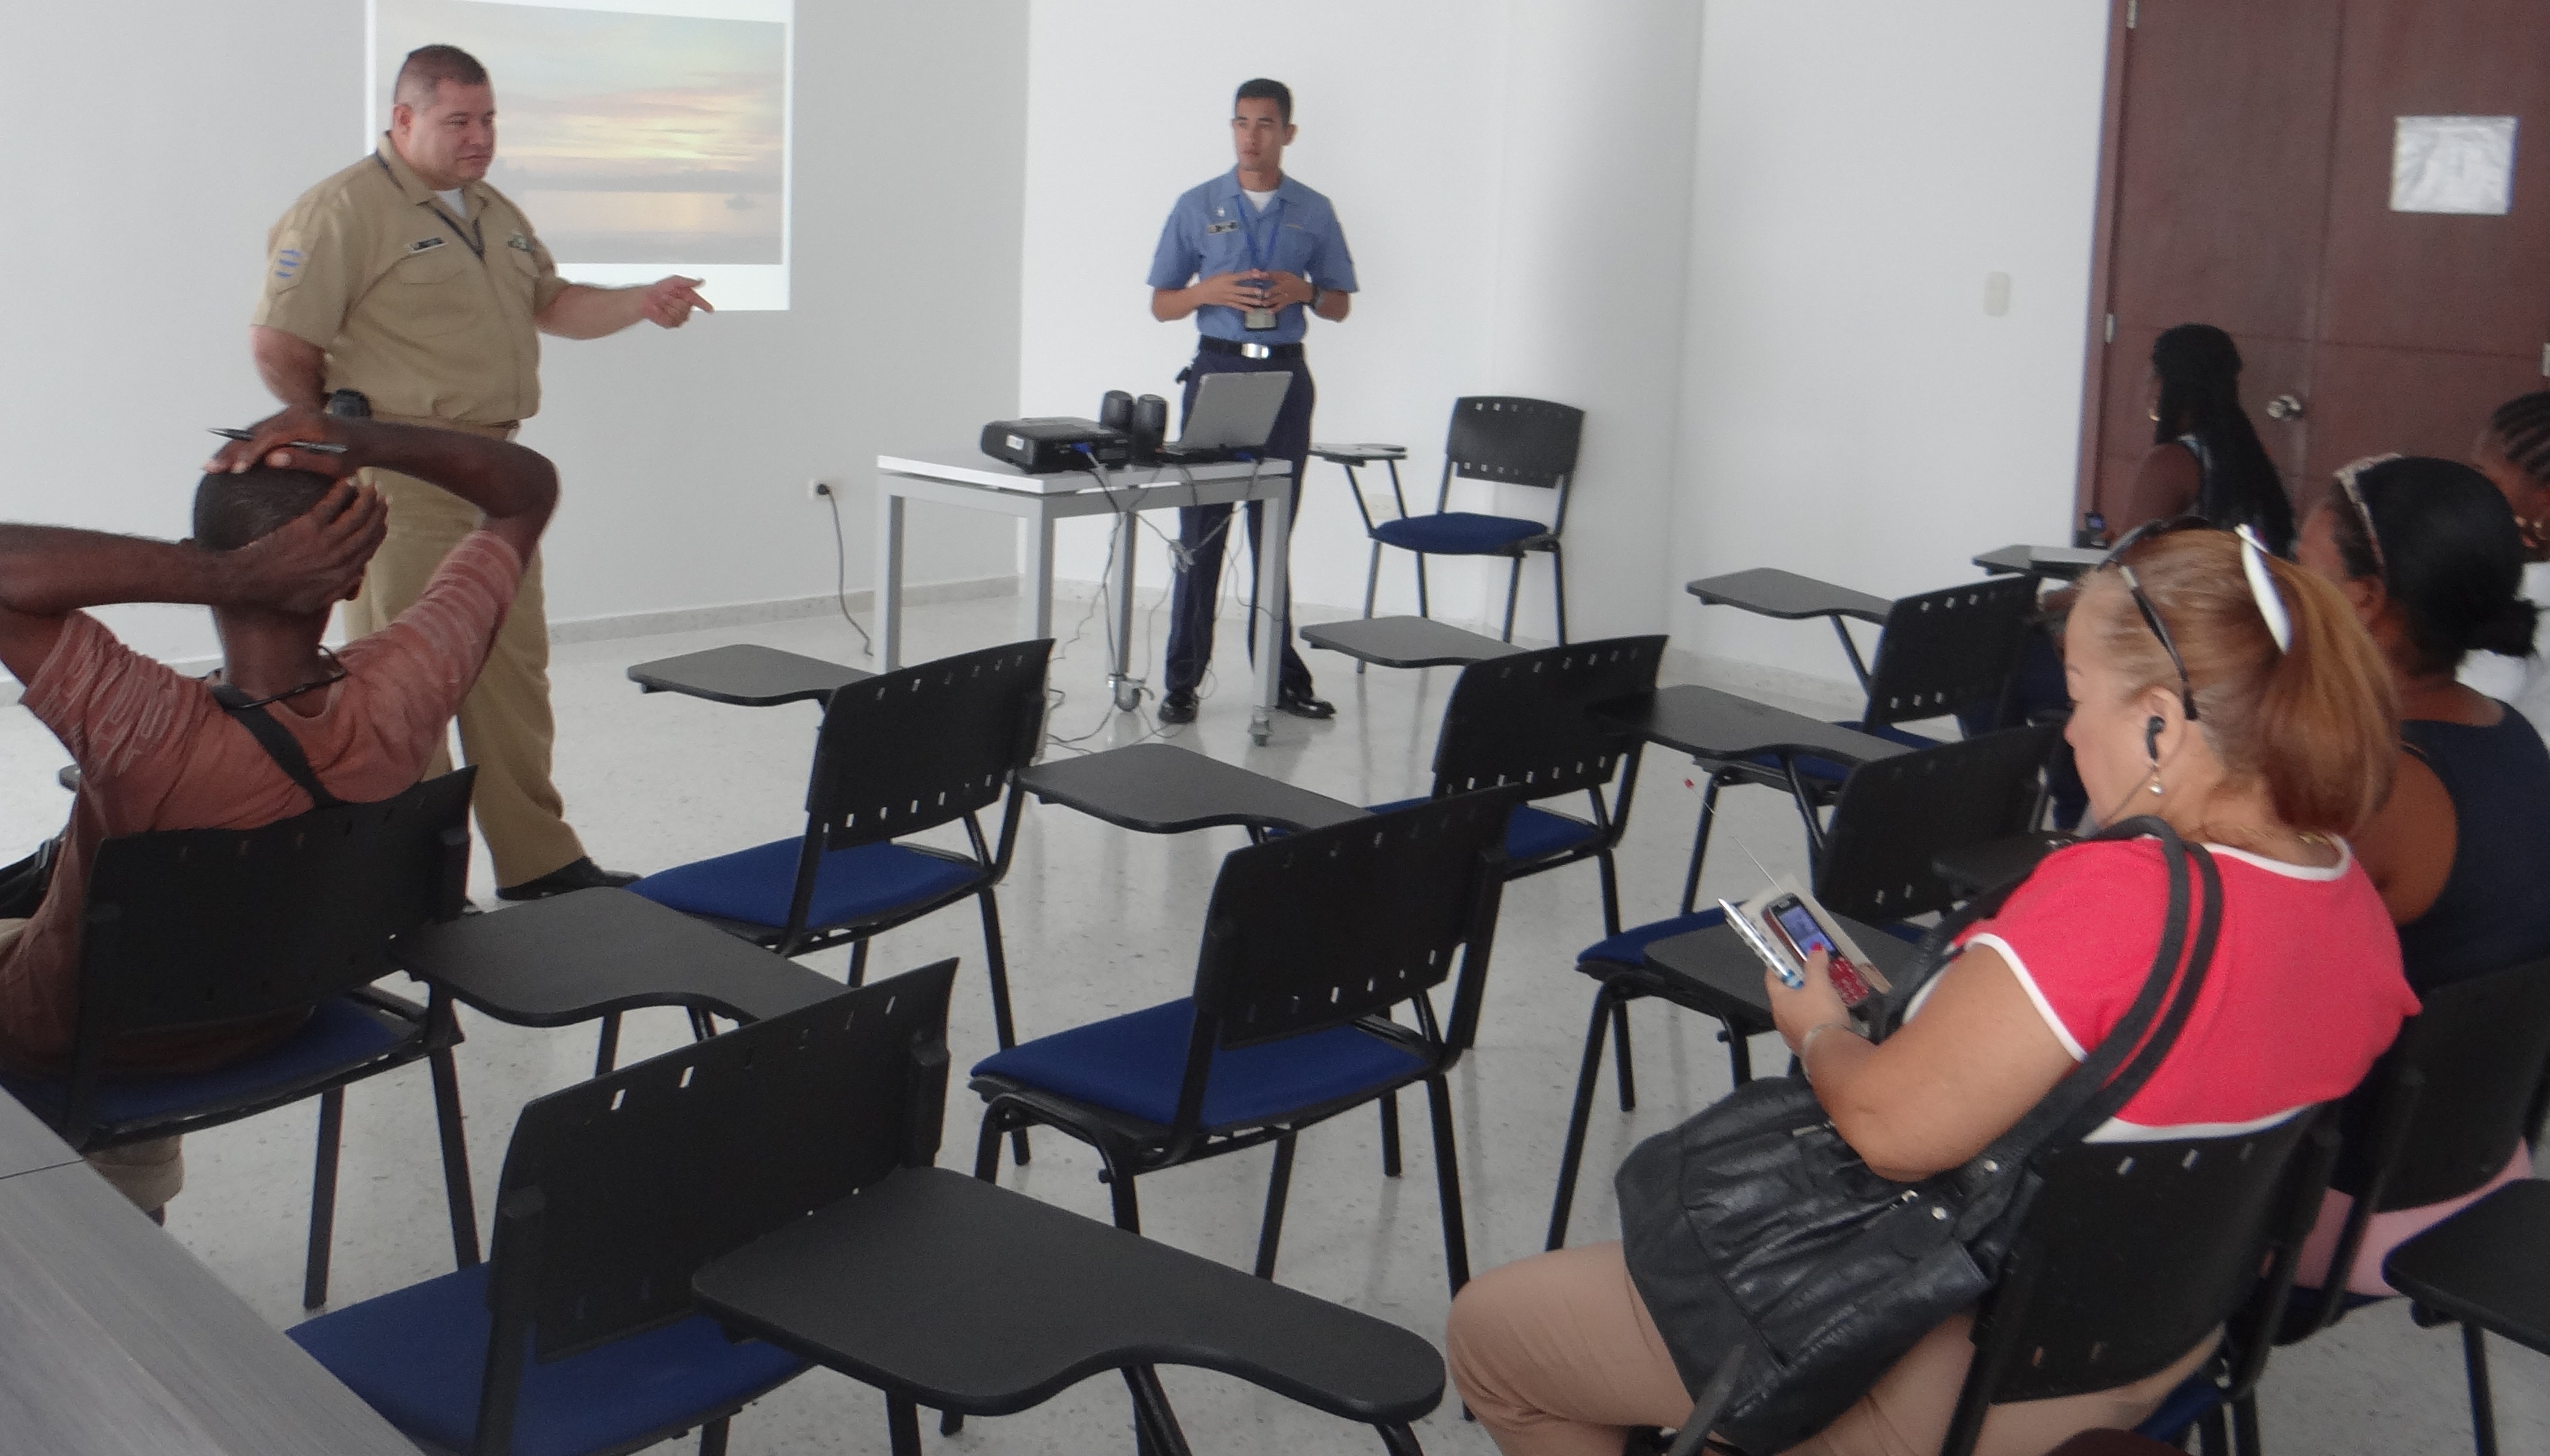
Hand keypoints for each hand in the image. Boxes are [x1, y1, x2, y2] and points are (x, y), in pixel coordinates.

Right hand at [204, 405, 360, 478]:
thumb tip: (270, 460)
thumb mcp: (333, 464)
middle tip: (209, 467)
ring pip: (252, 430)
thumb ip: (303, 460)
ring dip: (230, 447)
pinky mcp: (285, 417)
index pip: (270, 437)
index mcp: (306, 422)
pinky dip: (241, 443)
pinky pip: (258, 430)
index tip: (236, 470)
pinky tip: (226, 457)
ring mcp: (288, 412)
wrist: (362, 438)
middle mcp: (294, 412)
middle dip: (230, 450)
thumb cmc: (350, 455)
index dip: (251, 453)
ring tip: (210, 465)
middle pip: (255, 431)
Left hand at [218, 479, 388, 613]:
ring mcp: (325, 541)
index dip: (379, 533)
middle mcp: (340, 557)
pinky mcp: (307, 527)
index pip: (369, 549)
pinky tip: (346, 482)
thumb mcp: (313, 602)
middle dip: (379, 513)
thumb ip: (338, 591)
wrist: (250, 581)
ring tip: (371, 487)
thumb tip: (356, 579)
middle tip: (383, 499)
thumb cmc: (276, 593)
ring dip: (367, 499)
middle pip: (367, 530)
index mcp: (342, 574)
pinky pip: (331, 504)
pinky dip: (342, 492)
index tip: (383, 522)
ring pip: (356, 515)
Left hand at [641, 276, 711, 327]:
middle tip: (668, 299)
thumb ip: (688, 282)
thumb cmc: (657, 290)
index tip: (710, 309)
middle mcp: (682, 305)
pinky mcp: (671, 323)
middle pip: (689, 308)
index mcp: (685, 295)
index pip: (697, 300)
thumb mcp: (674, 281)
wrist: (645, 301)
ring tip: (665, 305)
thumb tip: (701, 281)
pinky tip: (663, 312)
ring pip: (683, 316)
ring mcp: (677, 315)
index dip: (704, 304)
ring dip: (673, 309)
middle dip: (678, 303)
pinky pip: (677, 323)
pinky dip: (669, 317)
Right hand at [1193, 271, 1273, 309]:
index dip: (1250, 275)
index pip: (1240, 276)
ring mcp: (1228, 297)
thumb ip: (1236, 274)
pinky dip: (1245, 308)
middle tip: (1262, 292)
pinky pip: (1237, 306)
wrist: (1201, 293)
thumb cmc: (1212, 281)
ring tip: (1261, 303)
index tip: (1259, 274)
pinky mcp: (1227, 303)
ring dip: (1251, 301)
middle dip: (1252, 291)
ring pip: (1241, 299)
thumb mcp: (1223, 274)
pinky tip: (1252, 310)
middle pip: (1242, 290)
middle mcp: (1228, 288)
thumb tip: (1251, 272)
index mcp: (1227, 279)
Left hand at [1259, 271, 1314, 308]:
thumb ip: (1270, 274)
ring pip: (1277, 299)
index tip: (1259, 275)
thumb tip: (1255, 271)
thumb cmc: (1291, 281)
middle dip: (1270, 291)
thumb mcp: (1283, 275)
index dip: (1266, 275)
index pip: (1274, 276)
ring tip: (1263, 303)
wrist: (1303, 291)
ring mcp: (1285, 296)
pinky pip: (1280, 307)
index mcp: (1283, 278)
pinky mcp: (1285, 303)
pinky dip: (1274, 309)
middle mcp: (1284, 288)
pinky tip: (1268, 312)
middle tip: (1263, 294)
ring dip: (1270, 301)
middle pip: (1276, 289)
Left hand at [1768, 948, 1852, 1054]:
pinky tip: (1828, 1015)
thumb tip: (1815, 949)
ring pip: (1796, 1011)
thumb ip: (1816, 965)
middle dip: (1797, 984)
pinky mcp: (1803, 1045)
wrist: (1830, 1051)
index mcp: (1778, 1000)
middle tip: (1813, 975)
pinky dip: (1814, 1017)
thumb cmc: (1820, 1014)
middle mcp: (1780, 1017)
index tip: (1789, 958)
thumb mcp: (1819, 984)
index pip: (1771, 977)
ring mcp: (1790, 1033)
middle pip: (1784, 995)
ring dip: (1807, 1002)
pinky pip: (1806, 1026)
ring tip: (1824, 994)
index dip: (1779, 965)